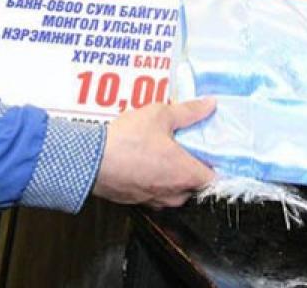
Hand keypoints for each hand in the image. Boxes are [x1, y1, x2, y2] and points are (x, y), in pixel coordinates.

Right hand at [92, 98, 215, 208]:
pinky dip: (154, 180)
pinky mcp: (136, 201)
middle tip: (186, 146)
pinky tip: (145, 162)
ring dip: (173, 175)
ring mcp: (154, 199)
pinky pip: (154, 193)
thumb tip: (209, 105)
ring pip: (174, 191)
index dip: (215, 164)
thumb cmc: (127, 141)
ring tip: (163, 152)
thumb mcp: (161, 115)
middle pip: (195, 185)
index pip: (214, 178)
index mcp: (185, 174)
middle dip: (192, 167)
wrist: (91, 161)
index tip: (211, 150)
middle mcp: (173, 192)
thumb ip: (189, 111)